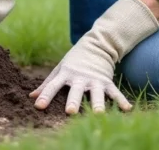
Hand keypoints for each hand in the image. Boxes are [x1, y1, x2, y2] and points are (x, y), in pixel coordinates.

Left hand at [30, 0, 158, 113]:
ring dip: (97, 103)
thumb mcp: (60, 68)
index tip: (39, 106)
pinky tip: (127, 109)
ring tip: (98, 114)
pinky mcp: (106, 81)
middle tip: (70, 111)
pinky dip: (121, 100)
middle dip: (73, 101)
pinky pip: (114, 92)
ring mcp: (95, 79)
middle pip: (76, 90)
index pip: (53, 85)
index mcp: (66, 74)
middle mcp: (80, 78)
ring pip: (96, 93)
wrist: (97, 44)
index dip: (46, 95)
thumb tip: (31, 96)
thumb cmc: (74, 60)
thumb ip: (47, 83)